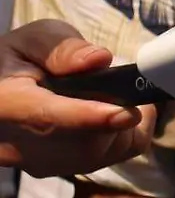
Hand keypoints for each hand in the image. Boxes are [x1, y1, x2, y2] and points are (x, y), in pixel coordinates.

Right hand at [0, 20, 154, 177]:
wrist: (0, 87)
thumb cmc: (18, 58)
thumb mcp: (33, 38)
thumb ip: (62, 47)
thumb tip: (100, 60)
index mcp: (6, 103)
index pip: (46, 117)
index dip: (89, 117)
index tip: (127, 114)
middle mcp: (16, 144)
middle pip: (79, 144)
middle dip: (117, 114)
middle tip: (125, 85)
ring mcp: (34, 162)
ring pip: (94, 156)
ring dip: (122, 126)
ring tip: (115, 95)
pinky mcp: (51, 169)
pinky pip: (102, 161)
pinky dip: (122, 138)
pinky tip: (115, 113)